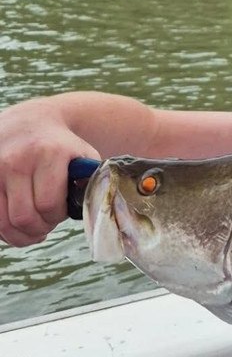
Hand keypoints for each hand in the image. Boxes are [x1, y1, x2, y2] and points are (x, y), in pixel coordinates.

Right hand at [0, 101, 100, 245]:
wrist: (30, 123)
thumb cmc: (62, 147)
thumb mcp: (83, 155)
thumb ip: (92, 179)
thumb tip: (98, 204)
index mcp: (49, 154)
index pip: (48, 204)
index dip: (57, 216)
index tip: (62, 212)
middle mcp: (17, 161)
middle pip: (24, 217)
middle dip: (40, 228)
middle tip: (47, 224)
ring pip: (3, 222)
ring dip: (21, 234)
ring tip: (34, 230)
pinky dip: (4, 229)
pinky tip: (16, 225)